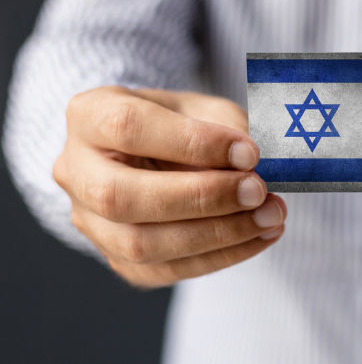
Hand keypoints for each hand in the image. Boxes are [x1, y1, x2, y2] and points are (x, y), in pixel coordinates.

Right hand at [53, 86, 285, 287]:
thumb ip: (226, 129)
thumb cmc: (181, 122)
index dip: (193, 142)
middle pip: (122, 196)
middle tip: (258, 191)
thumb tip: (257, 168)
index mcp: (89, 115)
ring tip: (270, 216)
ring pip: (140, 244)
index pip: (129, 128)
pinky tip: (260, 235)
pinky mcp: (116, 258)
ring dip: (218, 234)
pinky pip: (165, 269)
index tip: (249, 152)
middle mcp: (75, 171)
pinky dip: (221, 255)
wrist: (155, 152)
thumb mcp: (204, 107)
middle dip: (201, 197)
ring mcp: (90, 221)